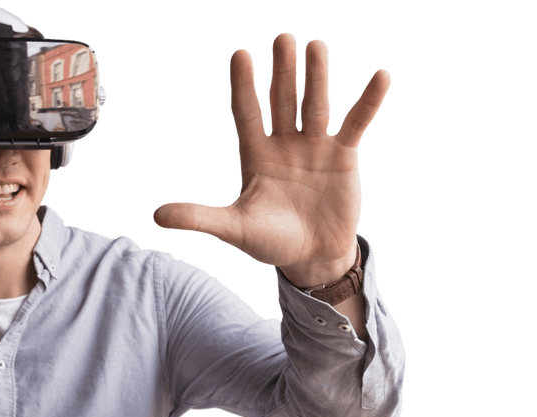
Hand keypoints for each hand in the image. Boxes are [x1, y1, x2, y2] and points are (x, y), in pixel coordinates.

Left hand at [152, 33, 389, 286]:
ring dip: (317, 77)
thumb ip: (199, 218)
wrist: (311, 258)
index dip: (244, 87)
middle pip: (282, 100)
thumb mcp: (234, 229)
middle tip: (282, 39)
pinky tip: (380, 77)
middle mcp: (283, 144)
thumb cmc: (270, 243)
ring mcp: (314, 148)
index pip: (246, 113)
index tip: (240, 55)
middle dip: (282, 71)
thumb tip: (156, 216)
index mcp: (255, 156)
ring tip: (316, 46)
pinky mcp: (342, 157)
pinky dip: (367, 103)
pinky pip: (356, 124)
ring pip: (315, 105)